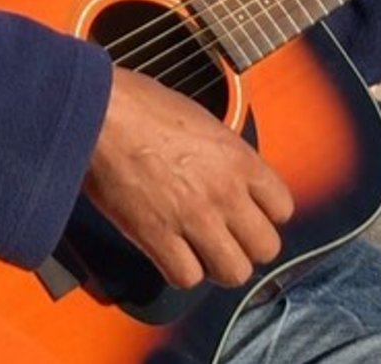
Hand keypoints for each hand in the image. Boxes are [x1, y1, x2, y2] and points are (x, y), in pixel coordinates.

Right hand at [83, 67, 293, 289]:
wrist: (97, 112)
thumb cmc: (137, 103)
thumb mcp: (197, 116)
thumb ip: (222, 152)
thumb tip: (226, 172)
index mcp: (237, 156)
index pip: (283, 207)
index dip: (264, 213)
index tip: (247, 212)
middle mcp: (223, 190)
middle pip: (266, 247)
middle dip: (245, 244)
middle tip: (225, 235)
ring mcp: (193, 216)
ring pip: (233, 272)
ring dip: (217, 264)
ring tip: (200, 249)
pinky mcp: (157, 236)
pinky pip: (187, 277)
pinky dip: (179, 270)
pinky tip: (169, 252)